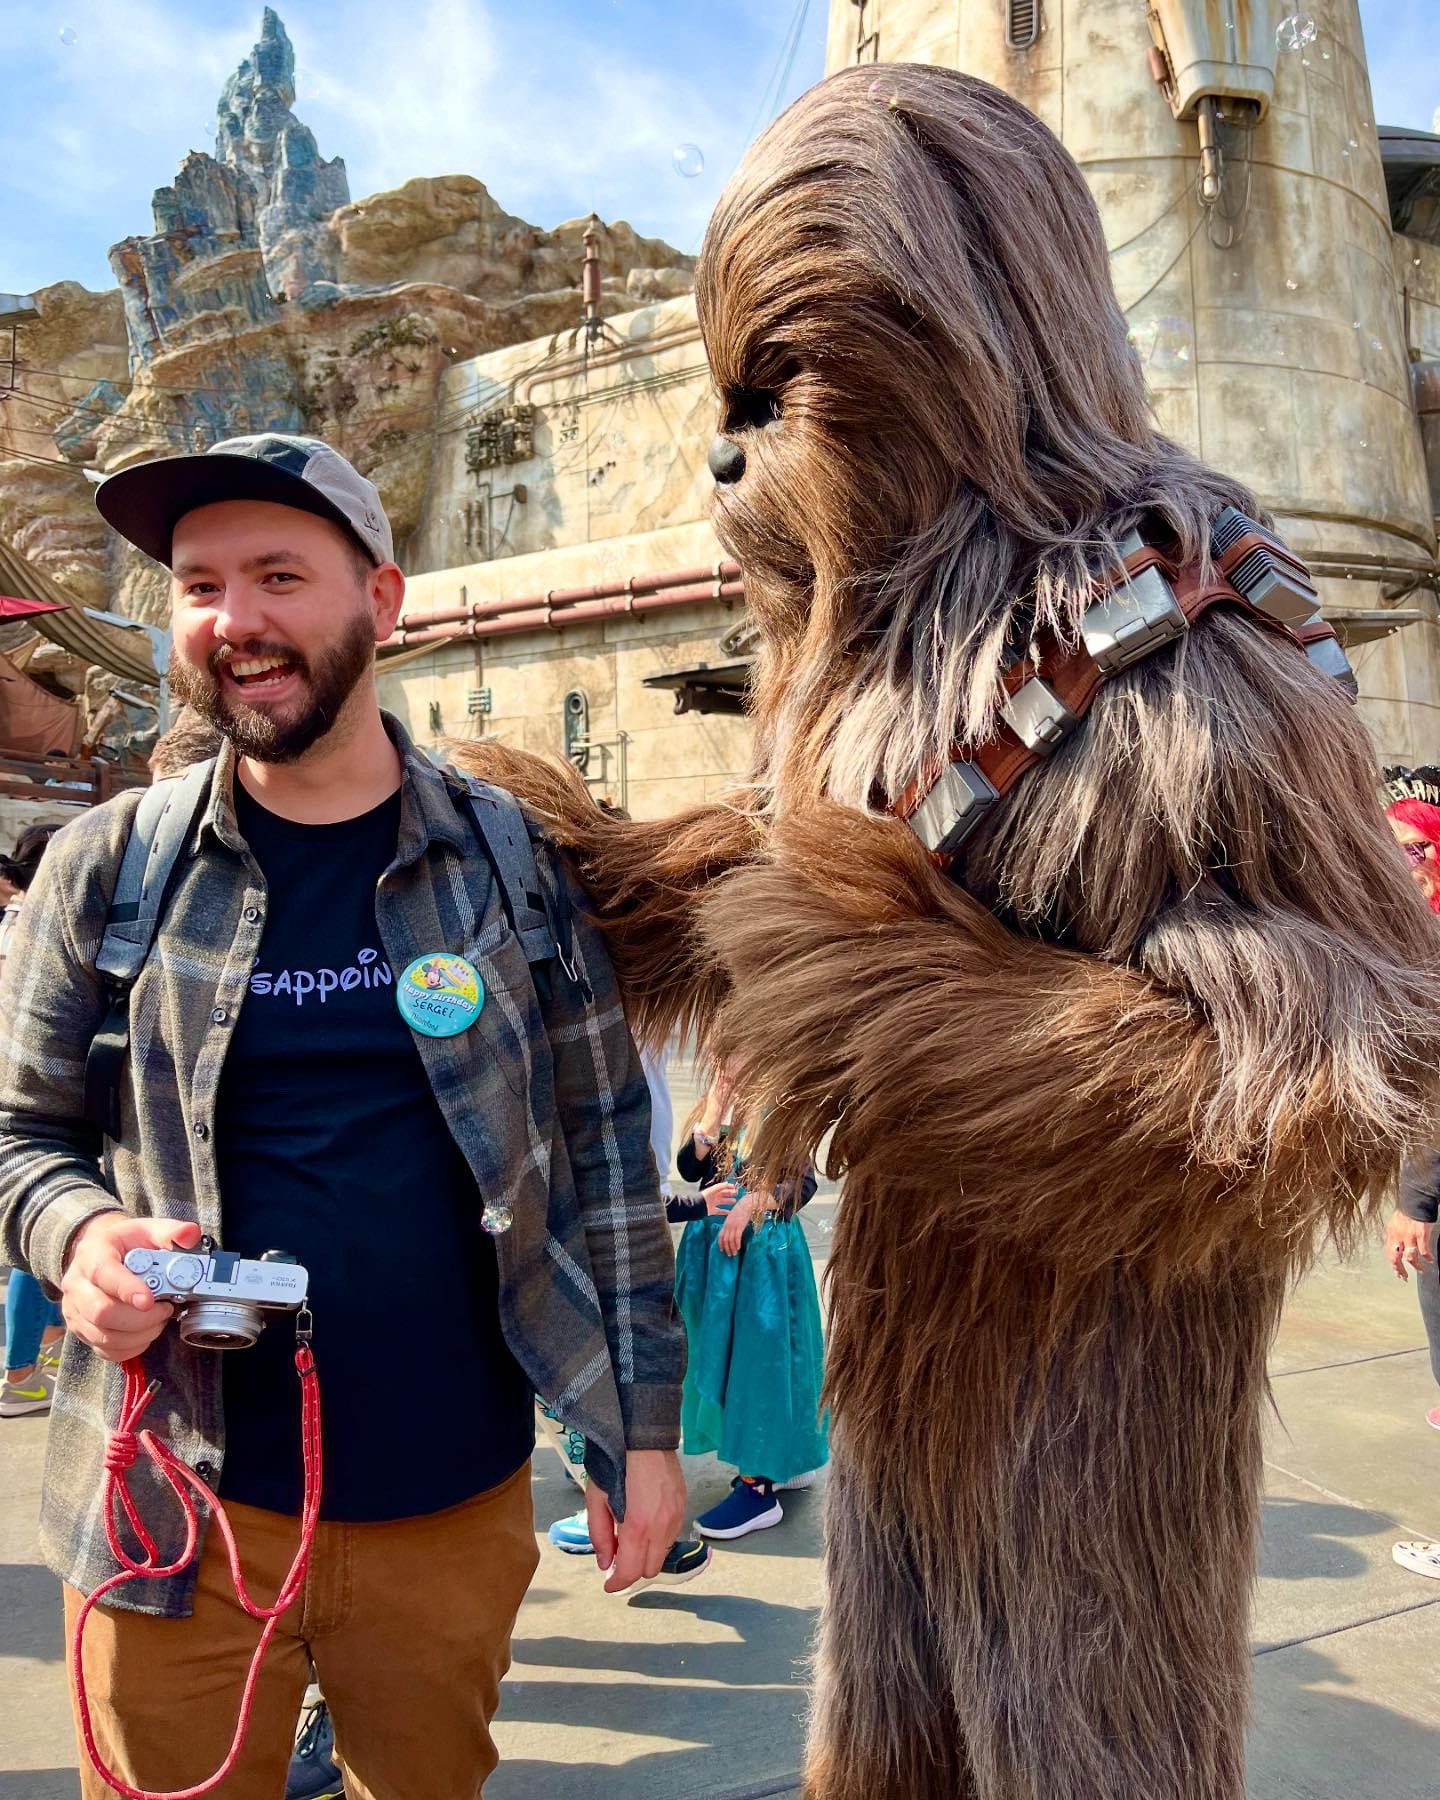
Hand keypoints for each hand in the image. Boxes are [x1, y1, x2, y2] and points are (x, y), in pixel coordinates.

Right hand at [60, 1215, 202, 1361]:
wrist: (100, 1252)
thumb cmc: (126, 1243)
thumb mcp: (147, 1229)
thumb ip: (170, 1231)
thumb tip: (190, 1233)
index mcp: (92, 1255)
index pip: (104, 1274)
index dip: (127, 1289)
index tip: (149, 1300)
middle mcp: (77, 1285)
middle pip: (102, 1312)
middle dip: (142, 1318)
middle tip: (166, 1309)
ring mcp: (75, 1311)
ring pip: (104, 1335)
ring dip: (140, 1334)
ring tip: (159, 1319)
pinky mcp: (81, 1330)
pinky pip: (105, 1350)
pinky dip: (131, 1347)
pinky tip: (146, 1333)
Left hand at [585, 1449, 687, 1592]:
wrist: (646, 1436)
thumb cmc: (615, 1464)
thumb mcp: (596, 1498)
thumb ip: (600, 1534)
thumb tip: (605, 1563)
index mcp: (638, 1527)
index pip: (631, 1572)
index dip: (617, 1583)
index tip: (609, 1585)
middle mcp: (662, 1528)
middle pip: (650, 1570)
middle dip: (632, 1570)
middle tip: (618, 1558)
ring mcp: (676, 1517)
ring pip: (663, 1554)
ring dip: (647, 1555)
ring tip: (631, 1539)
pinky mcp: (684, 1507)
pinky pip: (672, 1536)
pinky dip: (658, 1540)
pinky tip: (646, 1525)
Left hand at [704, 1181, 739, 1217]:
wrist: (698, 1206)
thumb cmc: (705, 1196)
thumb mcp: (713, 1190)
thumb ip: (721, 1186)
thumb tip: (727, 1183)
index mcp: (714, 1191)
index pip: (722, 1188)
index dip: (728, 1187)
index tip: (735, 1187)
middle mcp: (714, 1197)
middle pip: (723, 1194)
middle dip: (730, 1193)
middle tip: (736, 1193)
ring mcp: (713, 1203)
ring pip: (722, 1202)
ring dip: (728, 1201)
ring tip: (735, 1201)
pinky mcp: (712, 1210)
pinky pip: (720, 1211)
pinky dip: (725, 1212)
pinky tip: (730, 1212)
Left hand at [718, 1192, 754, 1255]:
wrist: (746, 1204)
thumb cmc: (741, 1210)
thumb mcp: (733, 1217)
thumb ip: (731, 1224)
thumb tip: (731, 1232)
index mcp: (726, 1223)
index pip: (720, 1235)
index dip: (720, 1243)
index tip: (722, 1250)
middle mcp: (728, 1225)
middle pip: (725, 1239)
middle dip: (727, 1248)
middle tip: (729, 1254)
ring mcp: (733, 1226)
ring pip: (730, 1240)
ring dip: (732, 1248)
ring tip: (734, 1253)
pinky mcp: (740, 1226)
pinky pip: (737, 1237)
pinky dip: (737, 1243)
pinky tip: (738, 1248)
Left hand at [1385, 1210, 1433, 1282]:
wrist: (1415, 1202)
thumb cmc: (1407, 1212)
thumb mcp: (1395, 1224)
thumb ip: (1395, 1236)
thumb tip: (1395, 1247)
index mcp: (1391, 1233)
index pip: (1389, 1253)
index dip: (1393, 1265)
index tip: (1397, 1272)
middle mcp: (1398, 1236)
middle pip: (1396, 1258)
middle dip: (1400, 1270)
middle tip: (1404, 1277)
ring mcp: (1409, 1236)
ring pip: (1410, 1257)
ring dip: (1415, 1266)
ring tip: (1420, 1270)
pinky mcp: (1421, 1235)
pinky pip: (1423, 1251)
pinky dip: (1427, 1257)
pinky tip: (1430, 1261)